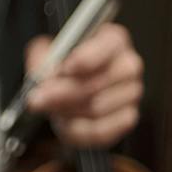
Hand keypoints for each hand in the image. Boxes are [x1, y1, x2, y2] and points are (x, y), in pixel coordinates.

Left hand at [25, 22, 143, 148]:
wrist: (70, 85)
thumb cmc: (63, 63)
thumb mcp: (48, 50)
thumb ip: (45, 58)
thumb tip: (46, 78)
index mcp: (113, 39)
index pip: (106, 47)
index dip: (83, 60)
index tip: (62, 69)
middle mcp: (128, 64)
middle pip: (98, 83)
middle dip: (64, 92)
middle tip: (39, 98)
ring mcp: (132, 93)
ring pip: (96, 108)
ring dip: (67, 111)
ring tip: (49, 108)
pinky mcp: (128, 119)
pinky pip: (101, 131)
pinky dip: (78, 130)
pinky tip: (64, 123)